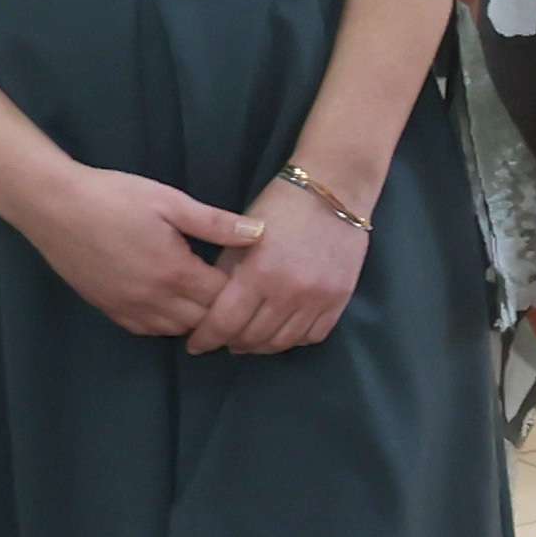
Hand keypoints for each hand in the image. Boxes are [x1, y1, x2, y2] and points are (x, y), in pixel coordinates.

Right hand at [16, 163, 265, 337]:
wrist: (52, 205)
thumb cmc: (113, 196)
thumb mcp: (170, 202)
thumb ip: (216, 223)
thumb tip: (261, 233)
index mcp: (174, 272)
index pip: (224, 298)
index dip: (242, 289)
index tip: (251, 274)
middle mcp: (153, 299)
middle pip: (204, 321)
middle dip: (223, 308)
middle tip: (234, 288)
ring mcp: (128, 308)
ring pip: (177, 330)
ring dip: (195, 318)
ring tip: (206, 296)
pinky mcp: (108, 309)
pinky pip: (147, 330)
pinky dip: (166, 322)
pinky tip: (172, 302)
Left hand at [181, 165, 373, 356]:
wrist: (333, 190)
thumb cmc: (280, 208)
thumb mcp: (241, 237)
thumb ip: (226, 275)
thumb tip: (210, 310)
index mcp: (259, 273)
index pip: (224, 323)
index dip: (205, 338)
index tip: (195, 344)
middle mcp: (289, 291)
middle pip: (252, 338)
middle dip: (231, 342)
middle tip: (223, 340)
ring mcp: (318, 297)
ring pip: (283, 343)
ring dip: (261, 345)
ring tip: (250, 339)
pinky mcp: (340, 298)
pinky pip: (313, 335)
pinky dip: (293, 338)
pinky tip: (282, 330)